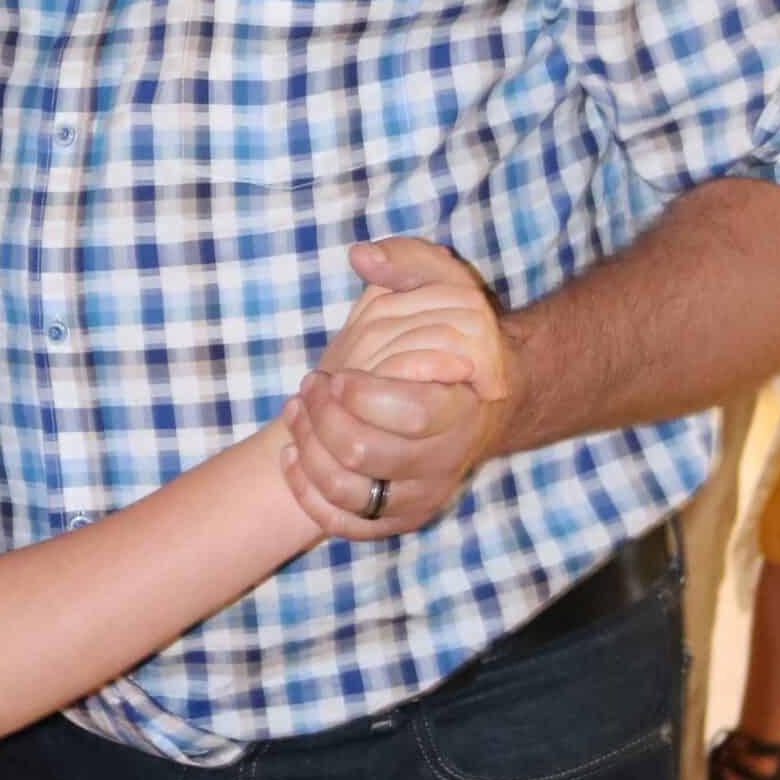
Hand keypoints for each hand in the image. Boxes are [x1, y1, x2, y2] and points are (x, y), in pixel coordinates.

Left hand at [283, 239, 513, 538]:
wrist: (485, 406)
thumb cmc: (459, 344)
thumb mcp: (449, 289)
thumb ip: (410, 262)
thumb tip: (361, 256)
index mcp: (460, 408)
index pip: (408, 413)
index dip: (360, 394)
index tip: (337, 374)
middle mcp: (445, 459)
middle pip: (364, 452)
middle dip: (322, 416)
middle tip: (312, 386)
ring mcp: (421, 495)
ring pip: (348, 491)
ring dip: (307, 449)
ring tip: (298, 411)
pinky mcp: (398, 519)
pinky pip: (343, 523)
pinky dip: (307, 492)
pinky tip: (294, 454)